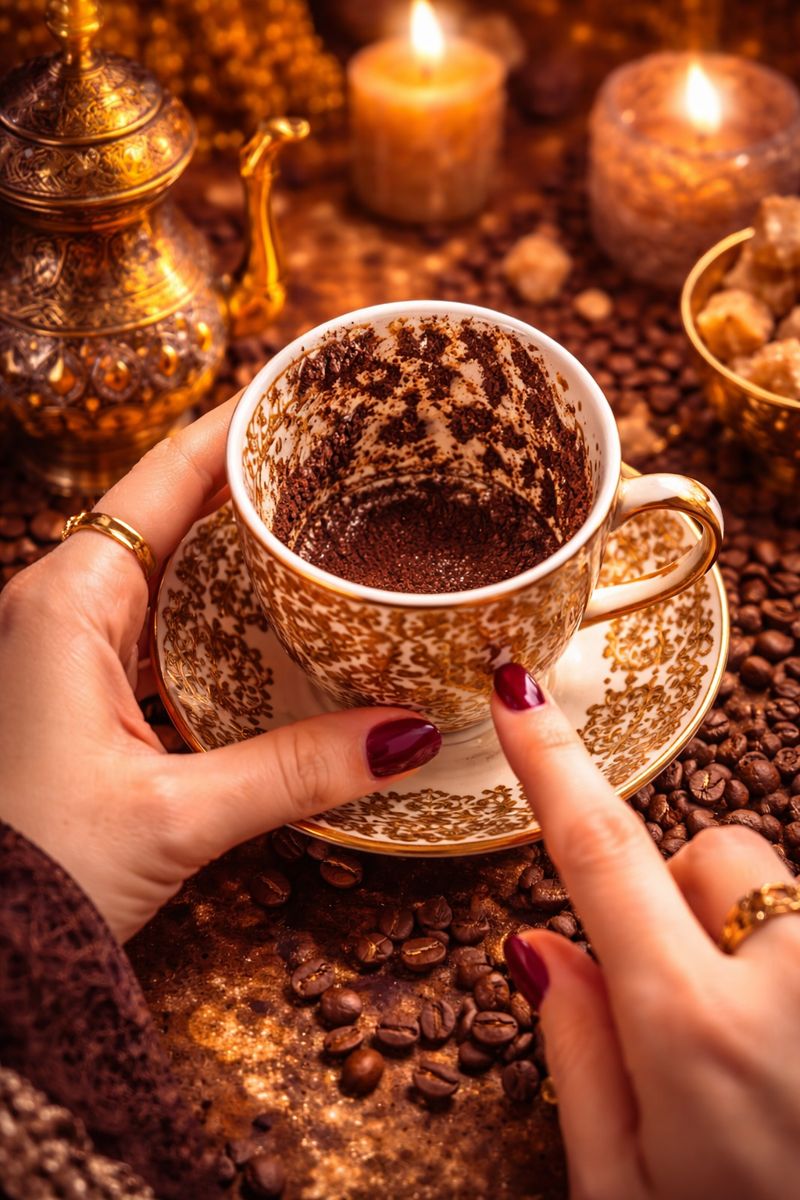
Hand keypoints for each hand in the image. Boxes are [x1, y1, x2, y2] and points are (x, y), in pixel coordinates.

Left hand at [0, 398, 440, 942]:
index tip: (312, 386)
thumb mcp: (175, 816)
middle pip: (172, 504)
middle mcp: (63, 604)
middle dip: (255, 474)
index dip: (241, 422)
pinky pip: (166, 615)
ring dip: (241, 539)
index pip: (168, 473)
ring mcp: (72, 643)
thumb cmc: (34, 874)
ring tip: (326, 520)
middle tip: (343, 453)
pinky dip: (223, 601)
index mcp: (68, 600)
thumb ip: (296, 770)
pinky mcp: (87, 686)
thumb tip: (410, 735)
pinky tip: (278, 613)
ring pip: (171, 560)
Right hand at [493, 663, 799, 1199]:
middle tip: (672, 1004)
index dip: (549, 763)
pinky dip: (788, 965)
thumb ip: (575, 1052)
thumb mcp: (619, 1187)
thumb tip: (542, 946)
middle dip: (674, 897)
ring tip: (755, 1049)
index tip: (517, 691)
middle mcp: (789, 983)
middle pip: (708, 852)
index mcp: (691, 1028)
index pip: (600, 853)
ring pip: (776, 893)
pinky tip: (788, 1049)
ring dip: (746, 936)